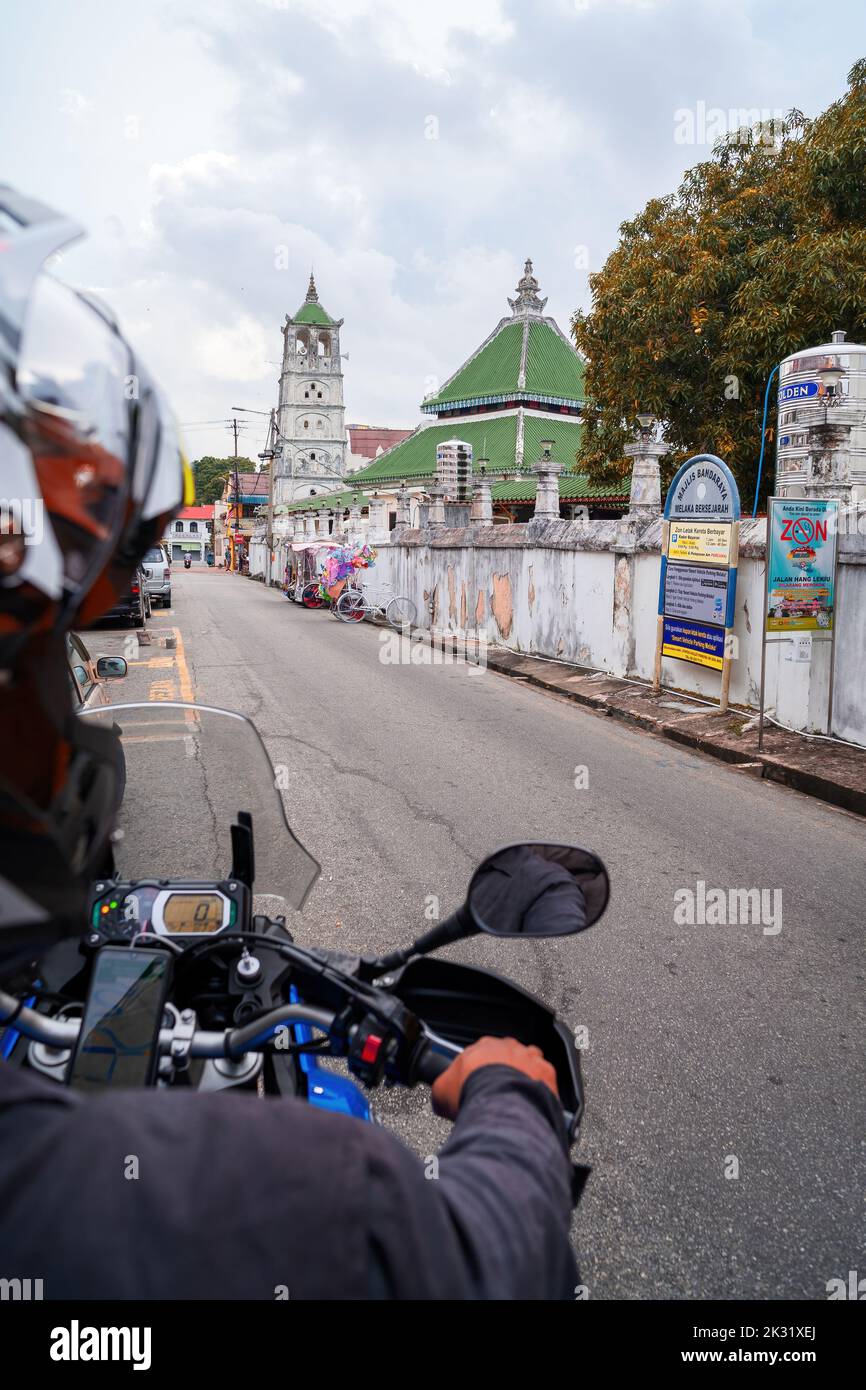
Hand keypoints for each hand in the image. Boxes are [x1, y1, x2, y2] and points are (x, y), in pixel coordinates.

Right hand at [431, 1035, 558, 1119]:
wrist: (500, 1104)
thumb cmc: (472, 1093)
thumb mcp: (441, 1091)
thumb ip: (442, 1087)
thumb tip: (441, 1094)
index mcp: (481, 1046)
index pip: (479, 1052)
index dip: (477, 1070)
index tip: (475, 1082)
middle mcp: (507, 1047)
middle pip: (505, 1055)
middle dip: (501, 1071)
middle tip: (495, 1093)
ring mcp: (528, 1057)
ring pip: (528, 1062)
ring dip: (523, 1075)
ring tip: (516, 1097)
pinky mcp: (546, 1072)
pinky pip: (545, 1076)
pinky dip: (541, 1087)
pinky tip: (532, 1100)